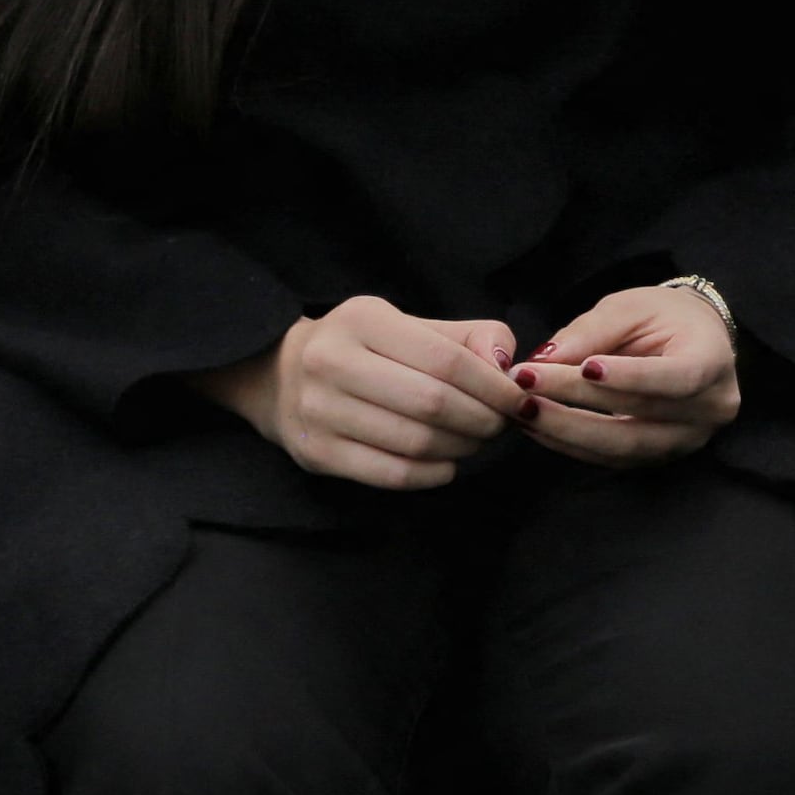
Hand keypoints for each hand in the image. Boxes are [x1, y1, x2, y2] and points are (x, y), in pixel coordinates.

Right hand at [197, 296, 529, 489]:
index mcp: (360, 321)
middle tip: (498, 425)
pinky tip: (444, 462)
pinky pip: (395, 474)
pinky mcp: (317, 452)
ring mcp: (318, 410)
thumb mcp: (410, 326)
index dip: (494, 387)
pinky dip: (435, 473)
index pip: (447, 361)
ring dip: (462, 448)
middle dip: (482, 421)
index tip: (517, 401)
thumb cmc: (362, 349)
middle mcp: (330, 361)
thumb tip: (506, 367)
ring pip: (417, 443)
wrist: (277, 376)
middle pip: (433, 404)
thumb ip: (470, 337)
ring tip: (472, 440)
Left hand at [511, 284, 739, 465]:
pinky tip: (537, 425)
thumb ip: (591, 332)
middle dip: (577, 401)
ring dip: (566, 430)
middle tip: (525, 383)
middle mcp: (709, 408)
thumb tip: (545, 359)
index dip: (631, 377)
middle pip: (641, 413)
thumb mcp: (629, 308)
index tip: (583, 369)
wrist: (691, 341)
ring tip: (521, 408)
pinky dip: (571, 444)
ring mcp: (688, 439)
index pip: (677, 378)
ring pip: (624, 445)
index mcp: (712, 362)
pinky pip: (613, 458)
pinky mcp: (661, 454)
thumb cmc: (662, 317)